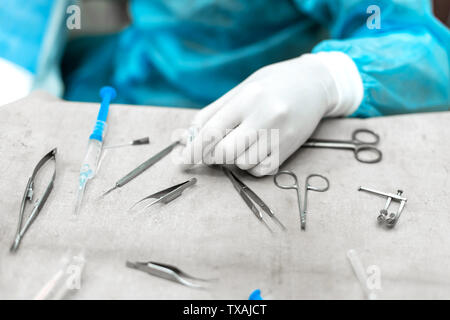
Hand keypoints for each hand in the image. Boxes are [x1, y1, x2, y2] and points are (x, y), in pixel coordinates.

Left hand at [181, 52, 361, 175]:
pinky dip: (250, 166)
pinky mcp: (289, 149)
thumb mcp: (241, 89)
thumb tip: (186, 136)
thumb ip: (214, 112)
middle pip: (225, 152)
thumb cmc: (272, 83)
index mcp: (248, 98)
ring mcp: (280, 135)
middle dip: (211, 155)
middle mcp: (265, 118)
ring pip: (242, 163)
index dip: (192, 149)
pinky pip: (260, 170)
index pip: (212, 131)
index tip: (181, 160)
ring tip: (239, 143)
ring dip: (232, 159)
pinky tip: (253, 151)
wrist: (314, 84)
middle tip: (210, 150)